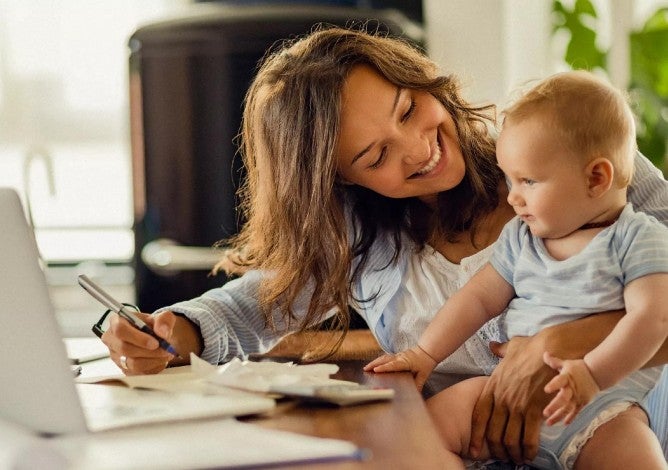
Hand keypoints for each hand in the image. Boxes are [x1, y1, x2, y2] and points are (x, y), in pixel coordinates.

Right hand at [101, 310, 176, 374]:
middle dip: (149, 351)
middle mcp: (112, 340)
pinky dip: (153, 368)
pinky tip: (161, 360)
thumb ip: (164, 320)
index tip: (155, 343)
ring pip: (132, 364)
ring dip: (154, 360)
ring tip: (166, 354)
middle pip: (125, 349)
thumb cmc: (156, 326)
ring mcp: (116, 356)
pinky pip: (138, 373)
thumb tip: (162, 332)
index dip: (138, 338)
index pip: (120, 330)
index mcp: (117, 321)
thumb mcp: (164, 317)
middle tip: (166, 349)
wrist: (157, 338)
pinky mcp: (124, 370)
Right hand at [364, 346, 436, 391]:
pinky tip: (374, 365)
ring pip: (384, 357)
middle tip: (365, 369)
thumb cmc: (425, 363)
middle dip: (374, 364)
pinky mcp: (396, 356)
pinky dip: (378, 361)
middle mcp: (400, 357)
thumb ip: (418, 384)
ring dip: (374, 362)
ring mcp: (397, 355)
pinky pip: (385, 358)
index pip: (393, 365)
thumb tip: (415, 394)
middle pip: (385, 359)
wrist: (427, 351)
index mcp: (406, 362)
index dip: (384, 367)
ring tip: (366, 368)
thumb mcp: (424, 375)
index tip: (376, 370)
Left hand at [468, 338, 554, 464]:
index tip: (475, 450)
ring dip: (513, 453)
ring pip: (509, 438)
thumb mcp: (510, 347)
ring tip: (517, 459)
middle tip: (502, 457)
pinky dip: (529, 449)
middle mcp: (502, 398)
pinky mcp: (534, 410)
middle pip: (493, 432)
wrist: (551, 348)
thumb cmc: (532, 347)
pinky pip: (529, 437)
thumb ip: (500, 350)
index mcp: (492, 386)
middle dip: (496, 449)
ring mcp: (517, 405)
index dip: (476, 436)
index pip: (478, 416)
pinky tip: (530, 455)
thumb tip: (493, 346)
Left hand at [542, 353, 599, 424]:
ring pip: (568, 408)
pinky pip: (576, 412)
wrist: (597, 374)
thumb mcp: (566, 363)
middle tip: (545, 413)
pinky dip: (571, 418)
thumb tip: (544, 353)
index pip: (559, 381)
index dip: (553, 385)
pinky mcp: (583, 402)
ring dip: (558, 416)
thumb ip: (554, 361)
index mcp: (567, 377)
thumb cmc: (579, 368)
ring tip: (548, 423)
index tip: (546, 390)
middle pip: (563, 399)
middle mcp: (572, 389)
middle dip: (554, 406)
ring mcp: (578, 397)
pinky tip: (564, 423)